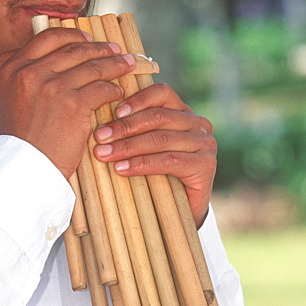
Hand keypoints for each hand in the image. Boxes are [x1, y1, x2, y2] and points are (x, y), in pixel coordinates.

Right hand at [0, 28, 138, 178]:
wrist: (25, 166)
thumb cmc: (17, 138)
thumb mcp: (2, 99)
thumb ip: (15, 74)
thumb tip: (31, 57)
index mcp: (12, 68)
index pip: (48, 38)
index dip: (72, 35)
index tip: (87, 39)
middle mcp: (31, 73)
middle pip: (73, 50)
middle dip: (98, 47)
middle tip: (113, 50)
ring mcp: (53, 88)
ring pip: (92, 67)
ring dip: (113, 64)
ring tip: (125, 64)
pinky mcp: (74, 105)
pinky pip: (101, 89)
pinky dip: (113, 89)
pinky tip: (118, 92)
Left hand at [92, 82, 216, 226]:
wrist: (179, 212)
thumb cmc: (156, 175)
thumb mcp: (144, 147)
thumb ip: (133, 130)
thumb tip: (100, 121)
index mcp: (183, 112)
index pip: (162, 93)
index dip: (137, 100)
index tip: (113, 111)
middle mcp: (198, 124)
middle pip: (158, 117)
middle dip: (124, 127)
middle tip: (99, 137)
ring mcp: (205, 144)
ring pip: (160, 139)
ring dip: (128, 146)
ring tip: (104, 154)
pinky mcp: (206, 165)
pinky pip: (169, 160)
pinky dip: (142, 164)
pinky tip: (122, 169)